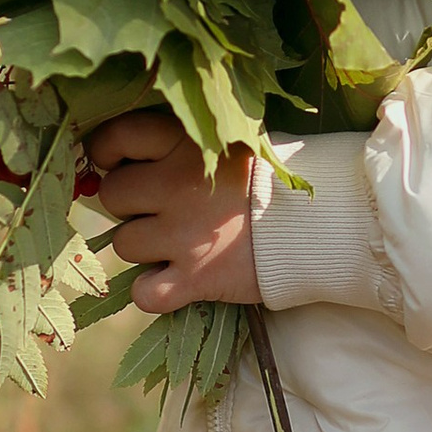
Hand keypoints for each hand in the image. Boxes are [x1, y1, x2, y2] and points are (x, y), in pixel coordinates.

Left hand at [85, 110, 260, 313]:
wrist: (323, 220)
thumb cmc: (274, 179)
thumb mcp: (231, 142)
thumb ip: (181, 145)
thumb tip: (126, 157)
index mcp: (186, 143)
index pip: (116, 138)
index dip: (108, 153)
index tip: (120, 164)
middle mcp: (176, 185)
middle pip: (113, 195)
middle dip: (130, 205)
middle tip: (160, 209)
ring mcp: (183, 234)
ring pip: (124, 243)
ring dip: (144, 247)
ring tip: (178, 243)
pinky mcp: (197, 277)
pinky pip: (144, 293)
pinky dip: (153, 292)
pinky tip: (175, 281)